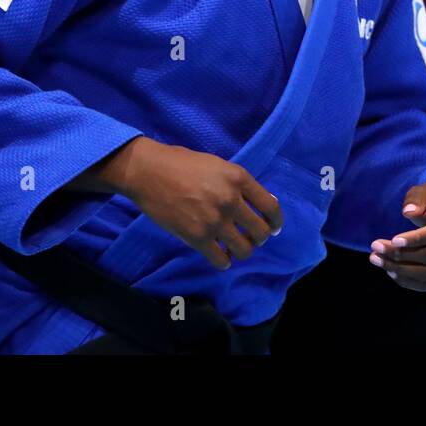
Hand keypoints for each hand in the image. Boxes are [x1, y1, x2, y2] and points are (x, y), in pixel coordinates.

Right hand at [101, 137, 283, 270]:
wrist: (149, 172)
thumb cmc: (182, 163)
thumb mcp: (218, 164)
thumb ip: (240, 184)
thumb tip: (265, 203)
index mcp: (238, 178)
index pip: (271, 207)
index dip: (276, 221)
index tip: (274, 227)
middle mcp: (230, 200)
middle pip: (261, 232)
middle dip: (260, 238)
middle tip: (251, 238)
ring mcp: (214, 220)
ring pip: (244, 250)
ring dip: (243, 251)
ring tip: (235, 248)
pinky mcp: (197, 237)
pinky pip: (220, 260)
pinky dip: (223, 262)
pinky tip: (220, 257)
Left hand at [368, 176, 425, 291]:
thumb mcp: (425, 190)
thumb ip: (417, 200)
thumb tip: (408, 212)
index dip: (416, 239)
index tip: (393, 240)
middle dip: (401, 255)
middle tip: (376, 247)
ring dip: (400, 270)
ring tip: (377, 259)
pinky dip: (408, 281)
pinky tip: (390, 271)